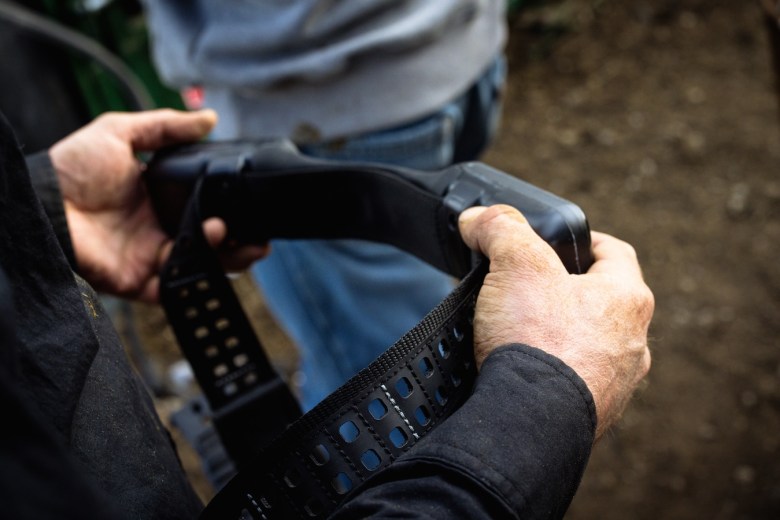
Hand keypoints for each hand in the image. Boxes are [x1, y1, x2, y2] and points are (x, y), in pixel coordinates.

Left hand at [49, 109, 265, 301]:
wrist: (43, 204)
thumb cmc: (71, 169)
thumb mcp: (119, 132)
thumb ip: (166, 127)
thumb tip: (210, 118)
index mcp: (157, 199)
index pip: (203, 208)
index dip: (229, 210)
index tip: (250, 204)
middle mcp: (158, 230)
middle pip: (209, 241)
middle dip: (239, 242)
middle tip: (259, 236)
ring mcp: (150, 257)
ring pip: (201, 265)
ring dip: (227, 257)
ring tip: (241, 241)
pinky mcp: (140, 281)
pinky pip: (178, 287)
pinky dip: (199, 278)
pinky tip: (215, 256)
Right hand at [458, 205, 652, 438]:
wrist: (529, 421)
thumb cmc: (537, 339)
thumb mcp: (516, 264)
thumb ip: (499, 229)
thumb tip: (477, 217)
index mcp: (626, 299)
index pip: (615, 253)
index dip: (588, 241)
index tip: (565, 243)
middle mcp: (631, 343)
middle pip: (604, 302)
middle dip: (569, 291)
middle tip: (533, 288)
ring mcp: (615, 384)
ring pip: (593, 346)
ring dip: (565, 336)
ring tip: (525, 333)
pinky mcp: (592, 415)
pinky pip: (576, 384)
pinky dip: (554, 374)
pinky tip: (525, 372)